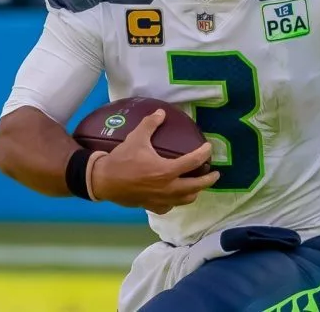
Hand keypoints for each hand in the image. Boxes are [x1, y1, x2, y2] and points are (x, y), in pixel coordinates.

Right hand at [91, 109, 219, 214]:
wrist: (104, 181)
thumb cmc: (122, 159)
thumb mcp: (136, 138)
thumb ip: (150, 124)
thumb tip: (161, 112)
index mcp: (166, 170)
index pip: (193, 162)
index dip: (204, 154)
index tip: (209, 148)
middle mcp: (167, 188)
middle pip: (196, 186)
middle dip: (208, 180)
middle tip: (215, 174)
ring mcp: (161, 200)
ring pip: (186, 199)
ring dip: (195, 192)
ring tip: (198, 185)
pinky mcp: (152, 206)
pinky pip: (171, 207)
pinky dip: (177, 201)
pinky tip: (176, 195)